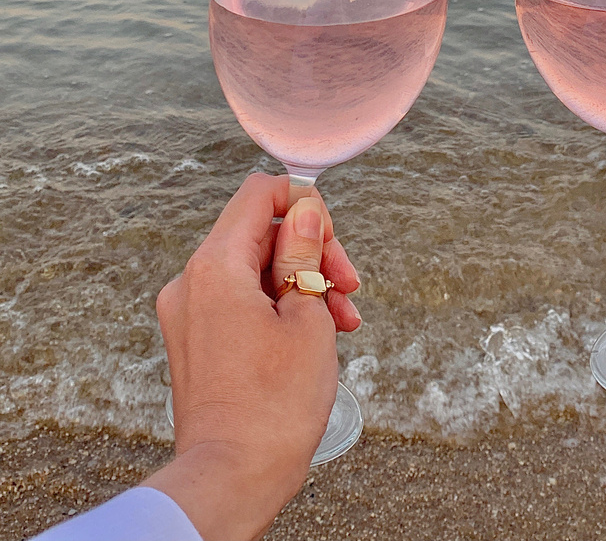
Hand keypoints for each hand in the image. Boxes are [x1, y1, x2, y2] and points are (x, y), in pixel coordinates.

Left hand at [144, 173, 360, 540]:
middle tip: (348, 286)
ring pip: (253, 270)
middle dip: (310, 252)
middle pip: (259, 234)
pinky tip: (315, 335)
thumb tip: (303, 212)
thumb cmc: (272, 408)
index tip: (331, 236)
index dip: (301, 202)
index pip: (258, 194)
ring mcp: (188, 313)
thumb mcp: (307, 318)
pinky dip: (277, 307)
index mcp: (215, 266)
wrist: (231, 480)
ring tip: (342, 320)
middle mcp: (190, 282)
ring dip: (301, 283)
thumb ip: (304, 253)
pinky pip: (239, 301)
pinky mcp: (195, 341)